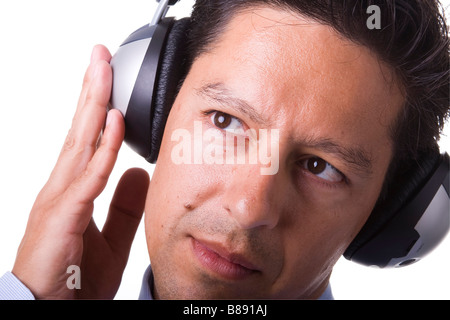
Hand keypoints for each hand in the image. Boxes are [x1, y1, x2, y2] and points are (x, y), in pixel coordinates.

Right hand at [12, 45, 149, 298]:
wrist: (54, 310)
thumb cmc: (74, 278)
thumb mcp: (111, 238)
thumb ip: (123, 206)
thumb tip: (138, 173)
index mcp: (74, 190)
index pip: (87, 139)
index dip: (96, 107)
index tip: (106, 79)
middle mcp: (63, 187)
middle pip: (80, 130)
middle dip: (92, 90)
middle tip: (100, 55)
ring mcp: (59, 199)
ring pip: (80, 143)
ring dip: (94, 105)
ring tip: (102, 71)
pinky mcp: (62, 217)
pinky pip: (88, 177)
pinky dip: (102, 148)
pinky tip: (113, 122)